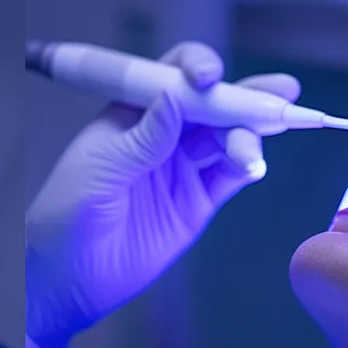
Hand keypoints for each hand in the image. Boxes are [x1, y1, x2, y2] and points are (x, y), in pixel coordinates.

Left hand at [25, 42, 300, 347]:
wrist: (68, 279)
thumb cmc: (66, 216)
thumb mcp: (98, 171)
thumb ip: (141, 139)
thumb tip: (174, 97)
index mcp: (131, 114)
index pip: (171, 75)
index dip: (196, 68)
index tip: (211, 78)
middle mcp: (162, 134)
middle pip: (213, 102)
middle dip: (247, 94)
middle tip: (282, 93)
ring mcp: (181, 167)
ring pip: (228, 137)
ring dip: (249, 135)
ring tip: (250, 155)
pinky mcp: (197, 201)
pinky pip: (230, 175)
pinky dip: (247, 166)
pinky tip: (254, 167)